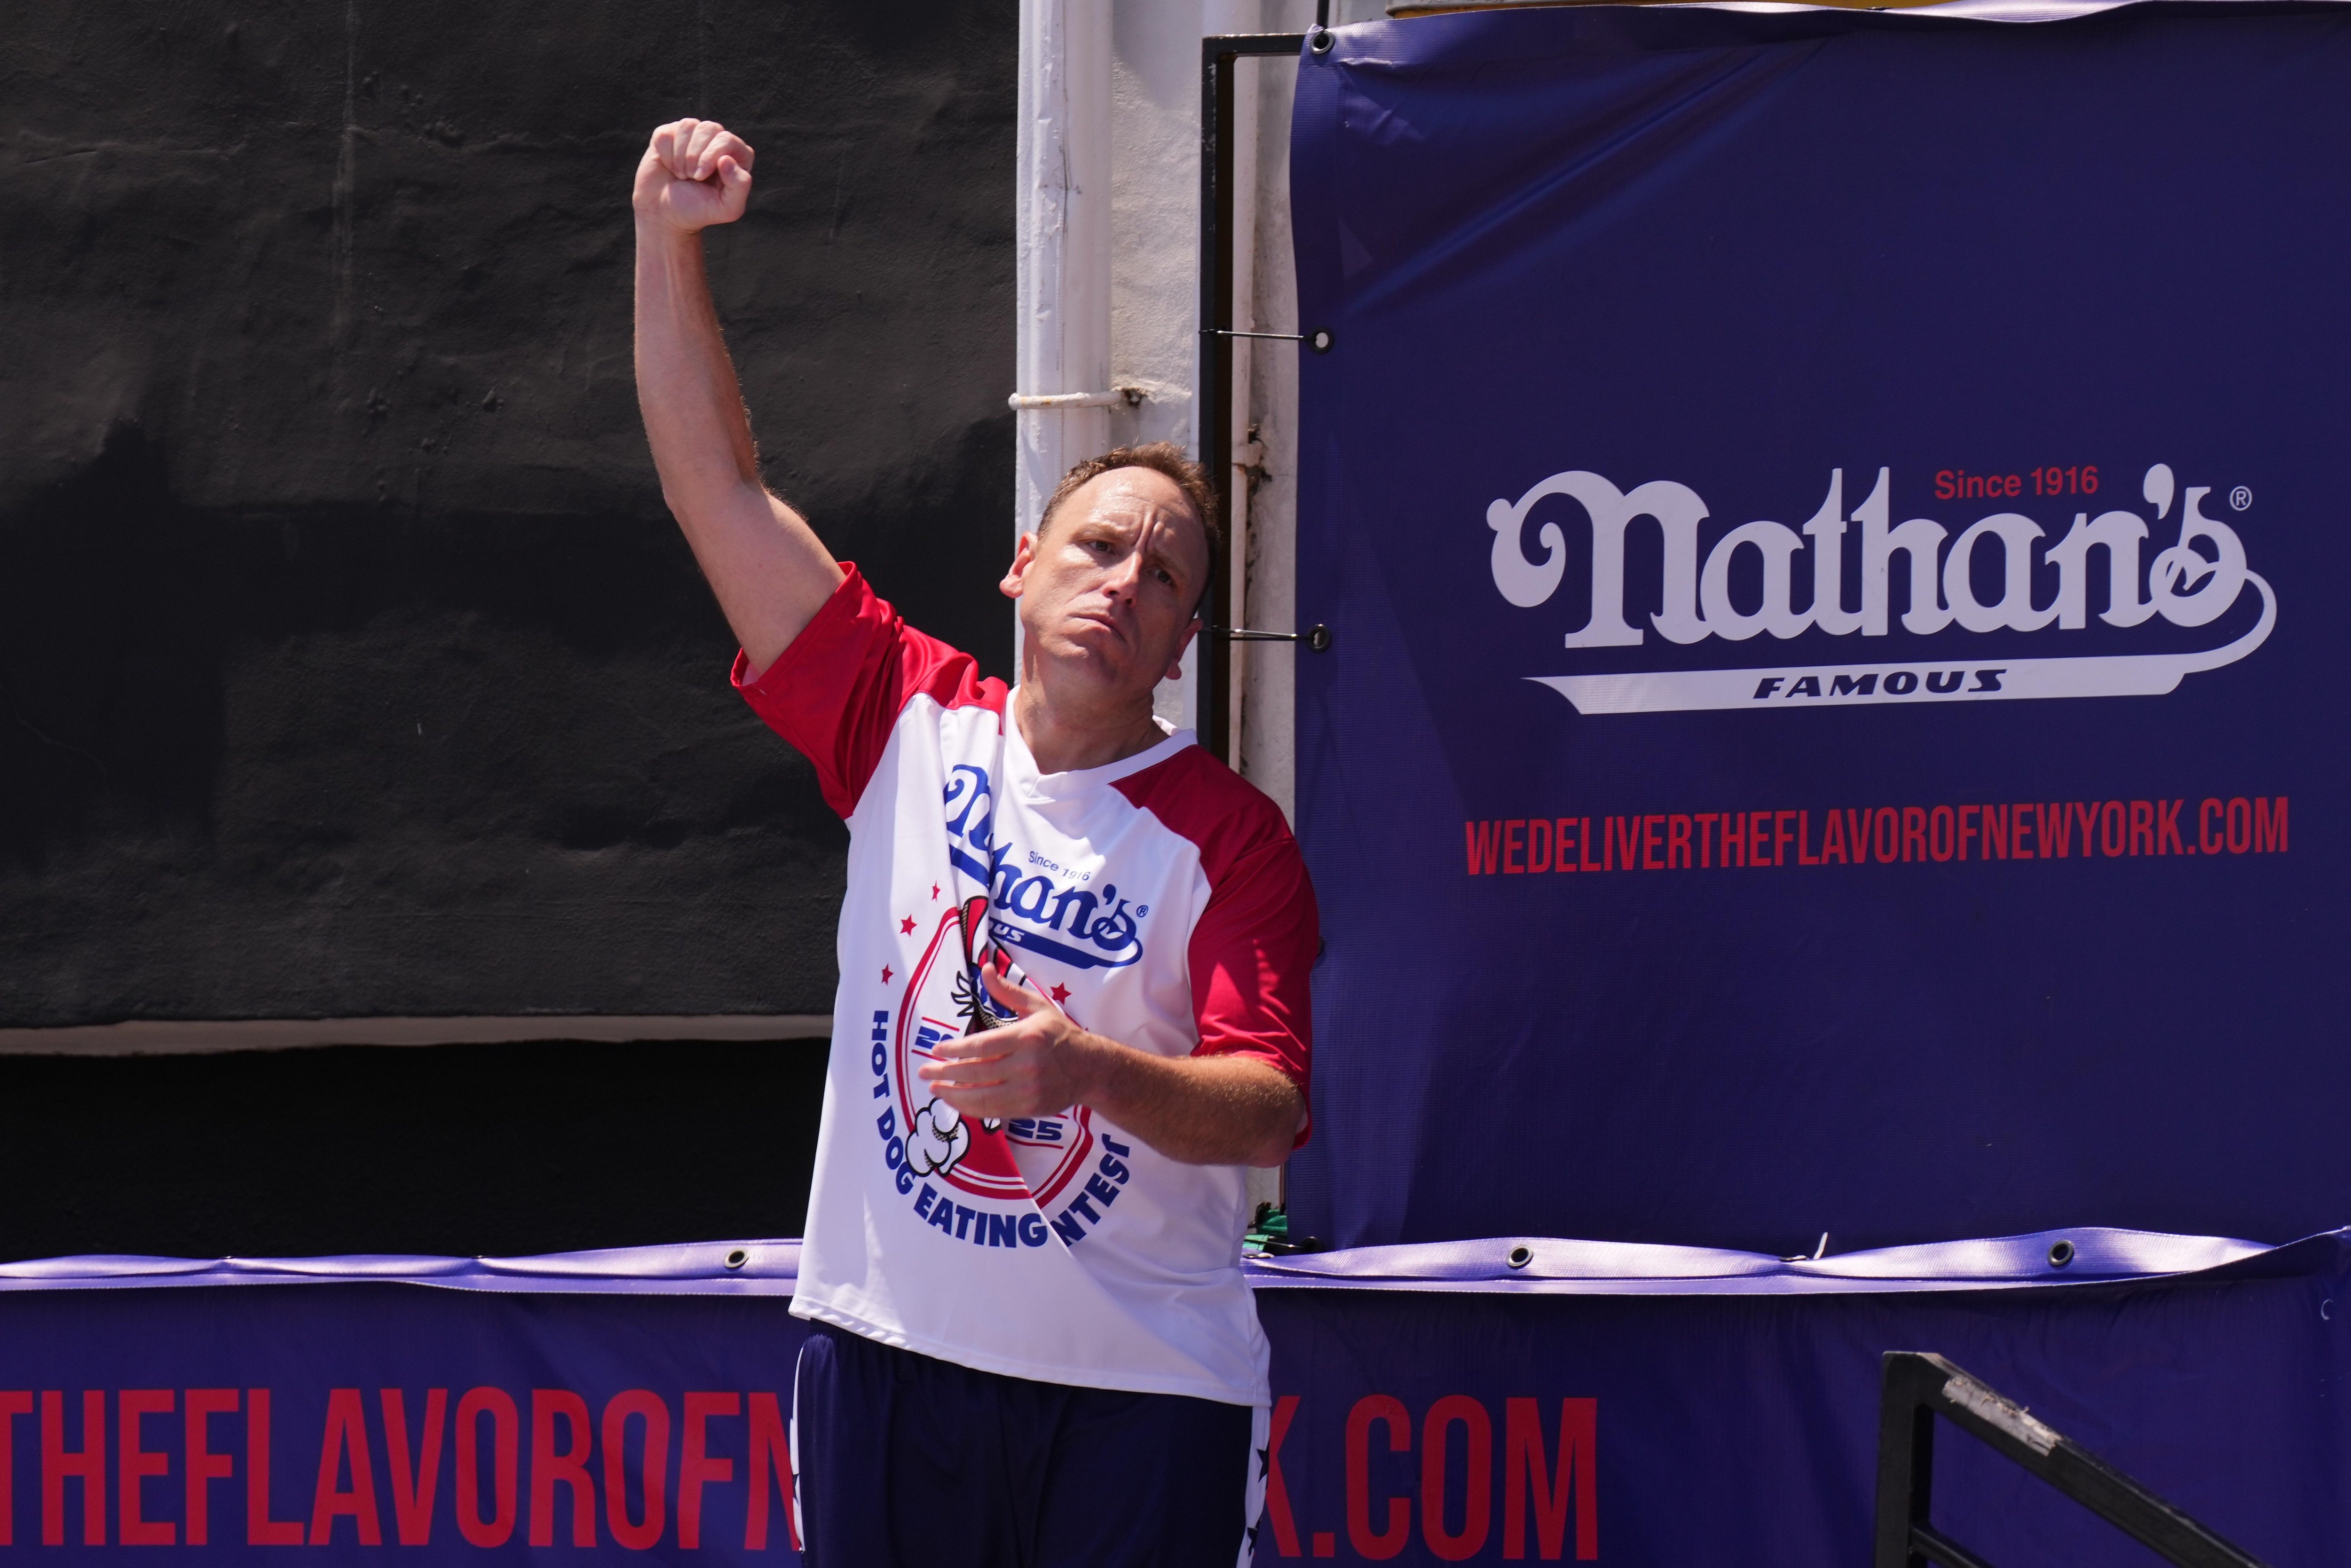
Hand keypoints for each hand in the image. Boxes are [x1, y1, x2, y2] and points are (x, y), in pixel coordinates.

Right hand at [633, 118, 754, 234]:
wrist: (666, 214)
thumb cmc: (699, 210)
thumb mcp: (728, 208)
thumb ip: (740, 185)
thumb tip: (727, 159)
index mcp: (737, 156)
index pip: (728, 140)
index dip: (711, 156)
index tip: (700, 177)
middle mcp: (717, 141)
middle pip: (709, 128)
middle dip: (695, 155)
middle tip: (691, 177)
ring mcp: (693, 135)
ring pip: (688, 125)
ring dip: (680, 155)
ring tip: (681, 175)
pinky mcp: (670, 135)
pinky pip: (666, 133)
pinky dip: (665, 153)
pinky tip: (669, 167)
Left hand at [918, 967, 1098, 1120]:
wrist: (1092, 1069)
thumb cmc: (1061, 1034)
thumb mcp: (1038, 1007)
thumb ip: (1008, 992)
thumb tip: (986, 968)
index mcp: (1027, 1038)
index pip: (982, 1046)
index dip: (955, 1050)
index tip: (937, 1049)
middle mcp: (1027, 1066)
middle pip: (977, 1073)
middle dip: (945, 1073)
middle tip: (924, 1071)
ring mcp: (1029, 1091)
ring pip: (982, 1097)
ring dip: (953, 1095)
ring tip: (935, 1089)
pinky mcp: (1029, 1109)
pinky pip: (993, 1111)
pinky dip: (971, 1108)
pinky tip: (957, 1101)